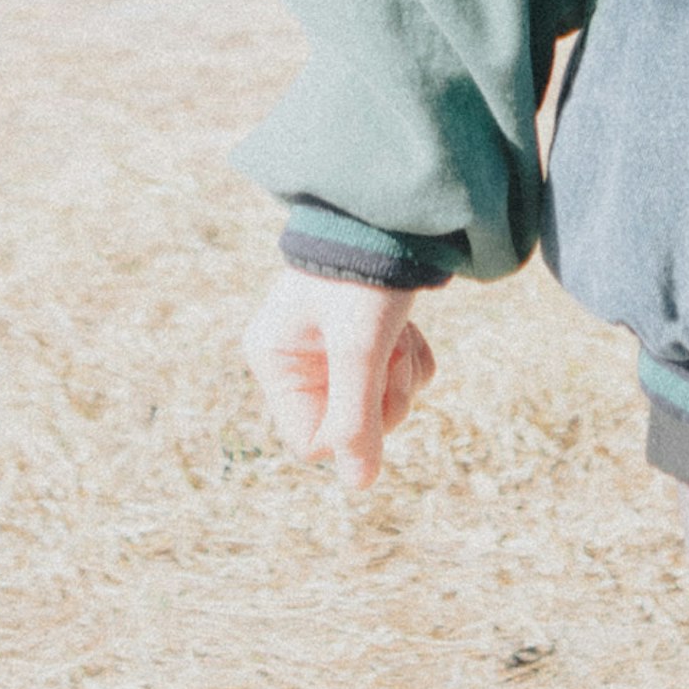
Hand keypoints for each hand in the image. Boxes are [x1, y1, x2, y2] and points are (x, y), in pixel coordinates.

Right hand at [242, 267, 436, 495]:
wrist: (398, 203)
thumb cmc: (366, 269)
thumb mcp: (358, 346)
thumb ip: (356, 419)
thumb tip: (359, 485)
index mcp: (275, 358)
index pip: (312, 441)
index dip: (351, 429)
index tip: (373, 388)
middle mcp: (299, 357)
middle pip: (350, 426)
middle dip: (381, 394)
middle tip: (390, 350)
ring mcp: (334, 347)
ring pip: (380, 404)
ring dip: (400, 372)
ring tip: (399, 330)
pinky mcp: (368, 335)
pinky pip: (398, 378)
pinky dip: (413, 357)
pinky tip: (411, 326)